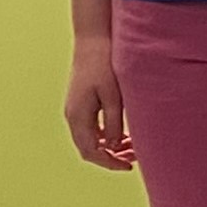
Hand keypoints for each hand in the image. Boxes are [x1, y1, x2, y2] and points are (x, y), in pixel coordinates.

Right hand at [65, 37, 133, 170]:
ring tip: (132, 147)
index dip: (109, 163)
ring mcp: (75, 109)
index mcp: (77, 116)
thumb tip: (113, 146)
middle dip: (111, 157)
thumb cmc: (103, 64)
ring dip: (110, 146)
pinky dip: (107, 135)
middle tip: (134, 157)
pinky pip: (92, 128)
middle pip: (89, 149)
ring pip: (91, 139)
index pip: (91, 152)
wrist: (92, 40)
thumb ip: (113, 124)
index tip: (129, 166)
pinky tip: (124, 133)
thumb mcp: (113, 96)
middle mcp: (72, 116)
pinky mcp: (81, 103)